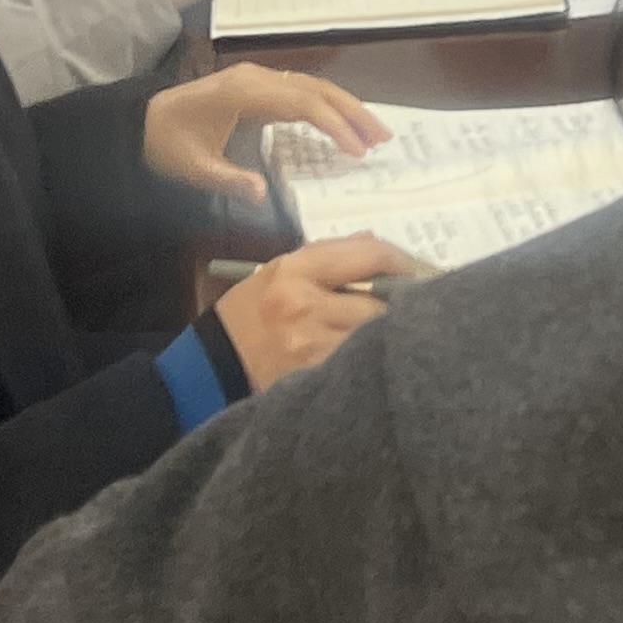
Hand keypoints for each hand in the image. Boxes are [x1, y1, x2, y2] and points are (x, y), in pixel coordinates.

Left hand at [142, 63, 386, 202]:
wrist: (140, 122)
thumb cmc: (166, 144)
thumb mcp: (192, 168)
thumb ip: (228, 179)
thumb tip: (262, 194)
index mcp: (244, 92)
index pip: (301, 102)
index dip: (333, 124)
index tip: (356, 150)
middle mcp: (257, 78)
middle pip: (316, 88)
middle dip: (353, 112)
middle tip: (384, 138)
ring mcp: (259, 78)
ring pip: (313, 86)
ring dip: (346, 107)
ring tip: (374, 133)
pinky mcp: (259, 85)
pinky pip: (302, 90)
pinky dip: (328, 106)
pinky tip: (343, 125)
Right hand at [214, 233, 416, 390]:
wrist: (210, 370)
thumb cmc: (246, 316)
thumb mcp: (276, 272)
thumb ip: (326, 255)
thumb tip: (374, 243)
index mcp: (293, 272)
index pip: (367, 255)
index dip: (399, 260)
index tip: (412, 269)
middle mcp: (304, 307)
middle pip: (379, 299)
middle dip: (398, 302)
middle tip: (410, 305)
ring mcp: (311, 347)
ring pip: (373, 335)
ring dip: (385, 334)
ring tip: (389, 334)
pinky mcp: (314, 379)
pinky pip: (357, 364)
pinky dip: (367, 360)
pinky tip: (368, 361)